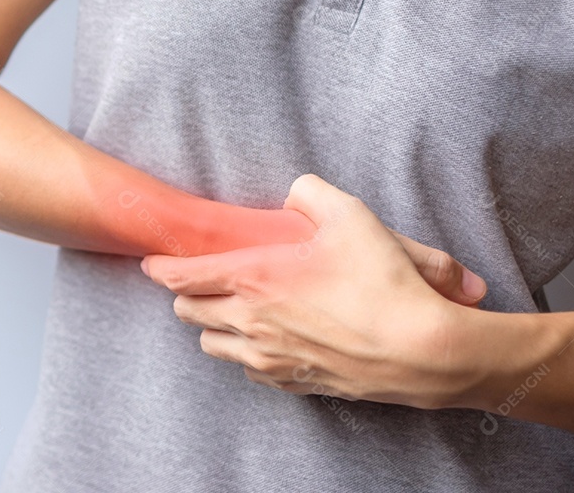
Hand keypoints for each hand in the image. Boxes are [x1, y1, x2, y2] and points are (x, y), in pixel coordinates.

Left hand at [140, 173, 487, 408]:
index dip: (159, 268)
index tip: (151, 262)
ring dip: (212, 326)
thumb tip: (295, 190)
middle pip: (187, 313)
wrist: (422, 351)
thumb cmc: (384, 282)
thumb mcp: (351, 216)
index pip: (182, 277)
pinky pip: (247, 369)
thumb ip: (312, 193)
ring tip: (231, 309)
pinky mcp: (290, 382)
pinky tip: (266, 338)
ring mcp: (267, 357)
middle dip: (184, 295)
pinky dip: (245, 353)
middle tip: (197, 281)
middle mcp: (250, 321)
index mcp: (253, 278)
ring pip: (211, 346)